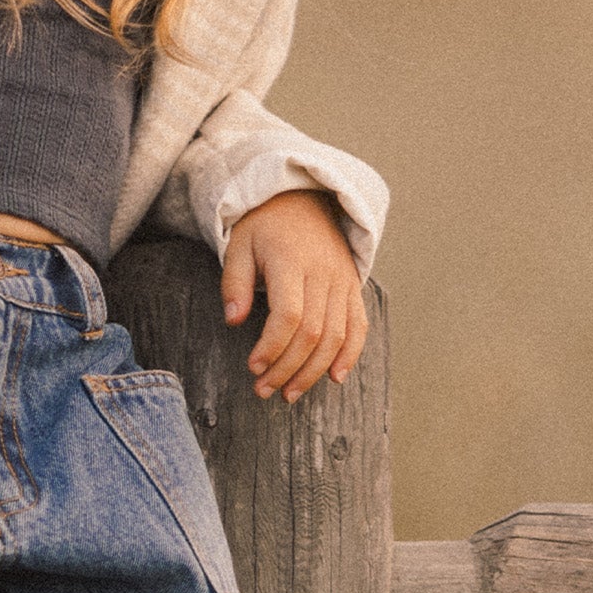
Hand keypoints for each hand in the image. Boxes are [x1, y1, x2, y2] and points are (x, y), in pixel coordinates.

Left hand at [220, 189, 367, 402]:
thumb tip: (233, 322)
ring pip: (336, 336)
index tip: (253, 367)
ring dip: (314, 371)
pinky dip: (350, 355)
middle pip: (313, 332)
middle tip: (263, 390)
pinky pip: (359, 326)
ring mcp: (343, 281)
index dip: (272, 346)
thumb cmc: (264, 226)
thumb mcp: (239, 245)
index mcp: (291, 261)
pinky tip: (334, 379)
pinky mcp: (353, 288)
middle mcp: (323, 273)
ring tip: (290, 393)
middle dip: (288, 368)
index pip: (288, 315)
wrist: (304, 198)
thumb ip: (235, 283)